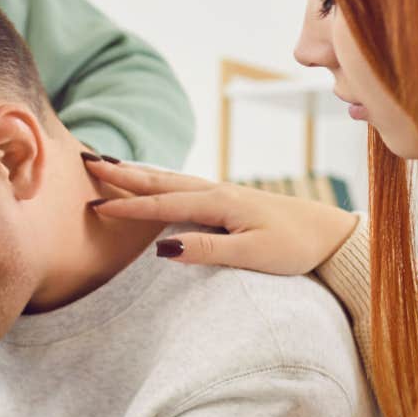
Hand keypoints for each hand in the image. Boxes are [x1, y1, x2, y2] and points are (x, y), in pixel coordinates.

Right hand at [84, 157, 359, 275]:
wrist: (330, 234)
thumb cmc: (295, 247)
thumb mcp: (253, 255)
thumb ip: (207, 250)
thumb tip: (161, 248)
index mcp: (219, 203)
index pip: (162, 204)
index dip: (128, 207)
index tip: (94, 206)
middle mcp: (217, 191)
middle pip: (160, 180)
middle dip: (123, 173)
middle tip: (87, 161)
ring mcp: (222, 192)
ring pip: (170, 177)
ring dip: (138, 171)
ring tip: (109, 164)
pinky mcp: (228, 199)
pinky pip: (182, 183)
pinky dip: (160, 177)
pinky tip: (153, 178)